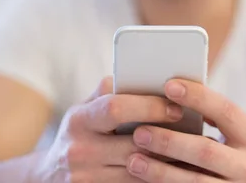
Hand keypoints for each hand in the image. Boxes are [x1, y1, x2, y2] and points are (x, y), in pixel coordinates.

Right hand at [33, 77, 183, 182]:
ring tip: (193, 154)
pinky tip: (175, 174)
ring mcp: (85, 178)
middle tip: (196, 134)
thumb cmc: (80, 133)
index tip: (177, 107)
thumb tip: (144, 73)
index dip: (150, 107)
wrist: (48, 176)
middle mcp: (79, 150)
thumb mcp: (85, 108)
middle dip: (168, 139)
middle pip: (133, 144)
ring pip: (138, 171)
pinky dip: (155, 180)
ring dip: (168, 164)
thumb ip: (110, 90)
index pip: (116, 108)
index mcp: (79, 119)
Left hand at [126, 79, 245, 181]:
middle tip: (139, 131)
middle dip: (170, 141)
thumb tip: (177, 97)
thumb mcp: (245, 141)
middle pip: (205, 151)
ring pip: (194, 182)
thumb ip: (221, 123)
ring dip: (160, 171)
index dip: (198, 97)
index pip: (226, 111)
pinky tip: (145, 182)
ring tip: (133, 160)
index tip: (169, 86)